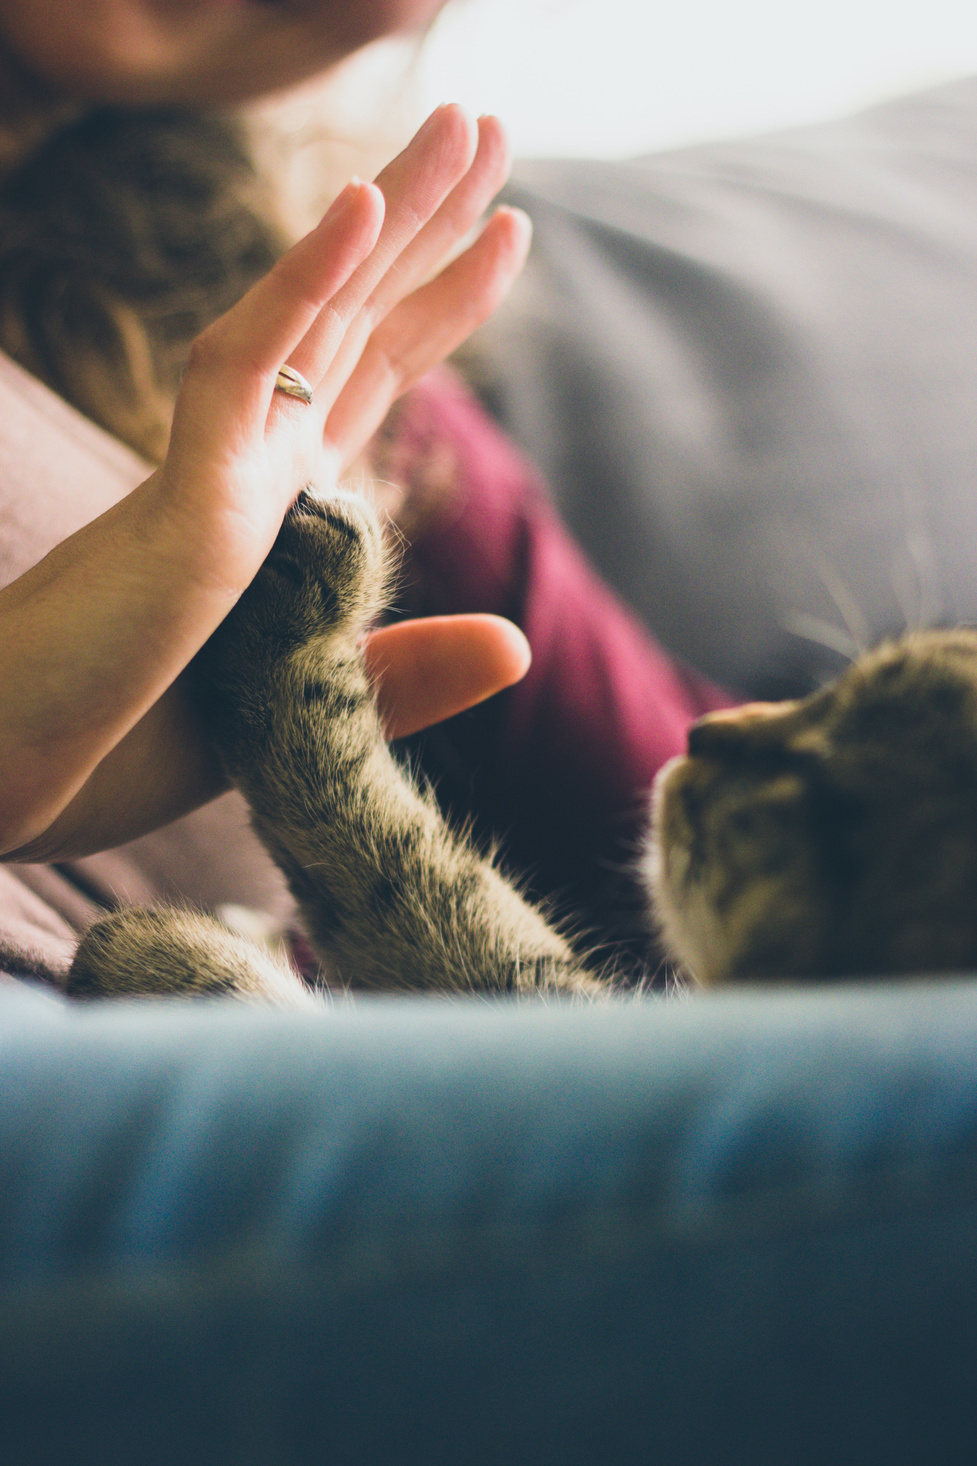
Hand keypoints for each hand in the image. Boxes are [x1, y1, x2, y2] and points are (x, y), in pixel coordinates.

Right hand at [0, 106, 531, 859]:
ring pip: (315, 316)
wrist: (10, 781)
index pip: (370, 377)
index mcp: (277, 511)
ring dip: (390, 215)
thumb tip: (519, 643)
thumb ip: (406, 673)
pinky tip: (362, 206)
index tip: (504, 233)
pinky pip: (242, 371)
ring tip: (469, 123)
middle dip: (427, 222)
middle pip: (355, 320)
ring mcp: (217, 474)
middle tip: (491, 126)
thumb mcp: (307, 713)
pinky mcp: (182, 501)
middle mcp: (251, 470)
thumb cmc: (127, 746)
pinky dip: (301, 286)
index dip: (437, 299)